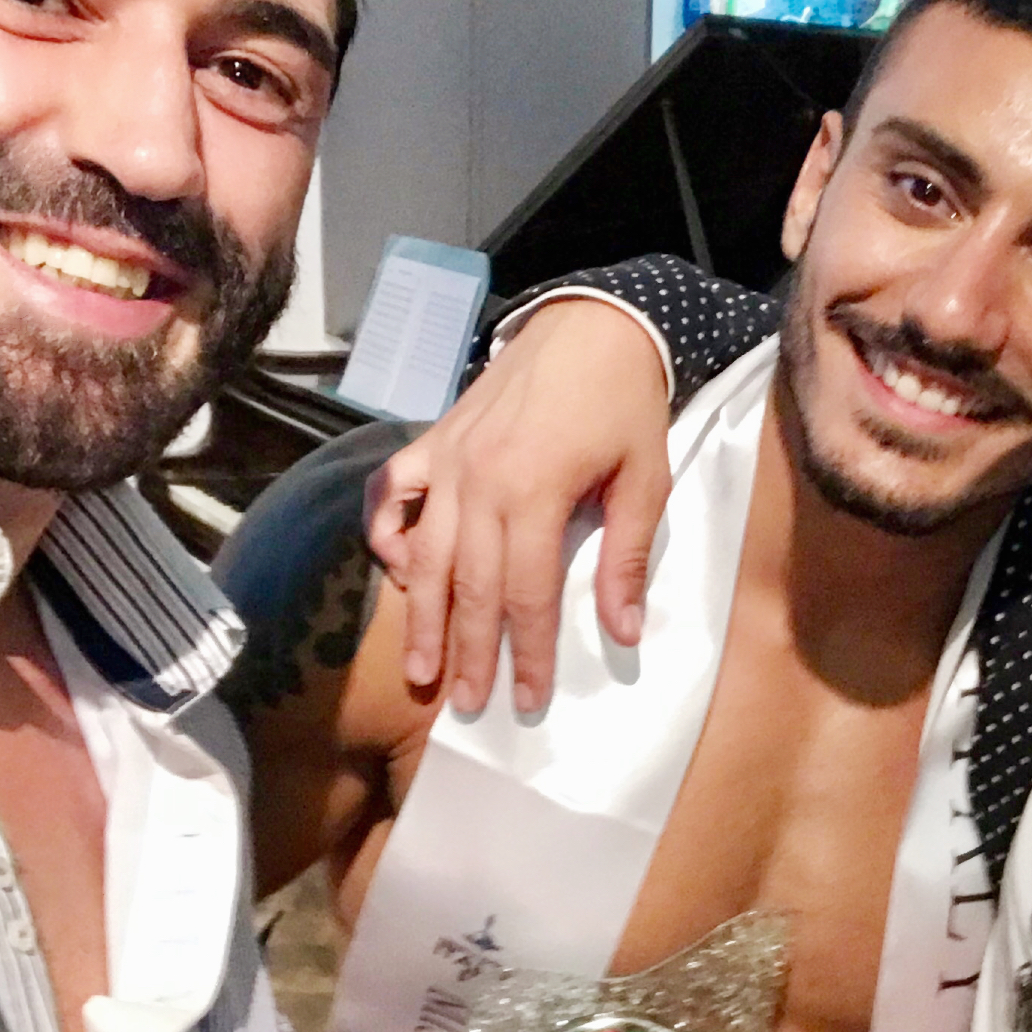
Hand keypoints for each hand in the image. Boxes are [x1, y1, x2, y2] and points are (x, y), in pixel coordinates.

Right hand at [364, 299, 673, 715]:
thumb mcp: (645, 480)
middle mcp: (479, 481)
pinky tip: (395, 574)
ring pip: (423, 554)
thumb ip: (627, 557)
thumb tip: (622, 631)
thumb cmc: (625, 406)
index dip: (525, 652)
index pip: (525, 595)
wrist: (592, 327)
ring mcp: (447, 461)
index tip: (525, 698)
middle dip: (466, 652)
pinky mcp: (432, 442)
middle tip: (465, 704)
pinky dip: (386, 534)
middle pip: (468, 586)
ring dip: (419, 616)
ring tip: (418, 670)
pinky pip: (391, 493)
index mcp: (534, 492)